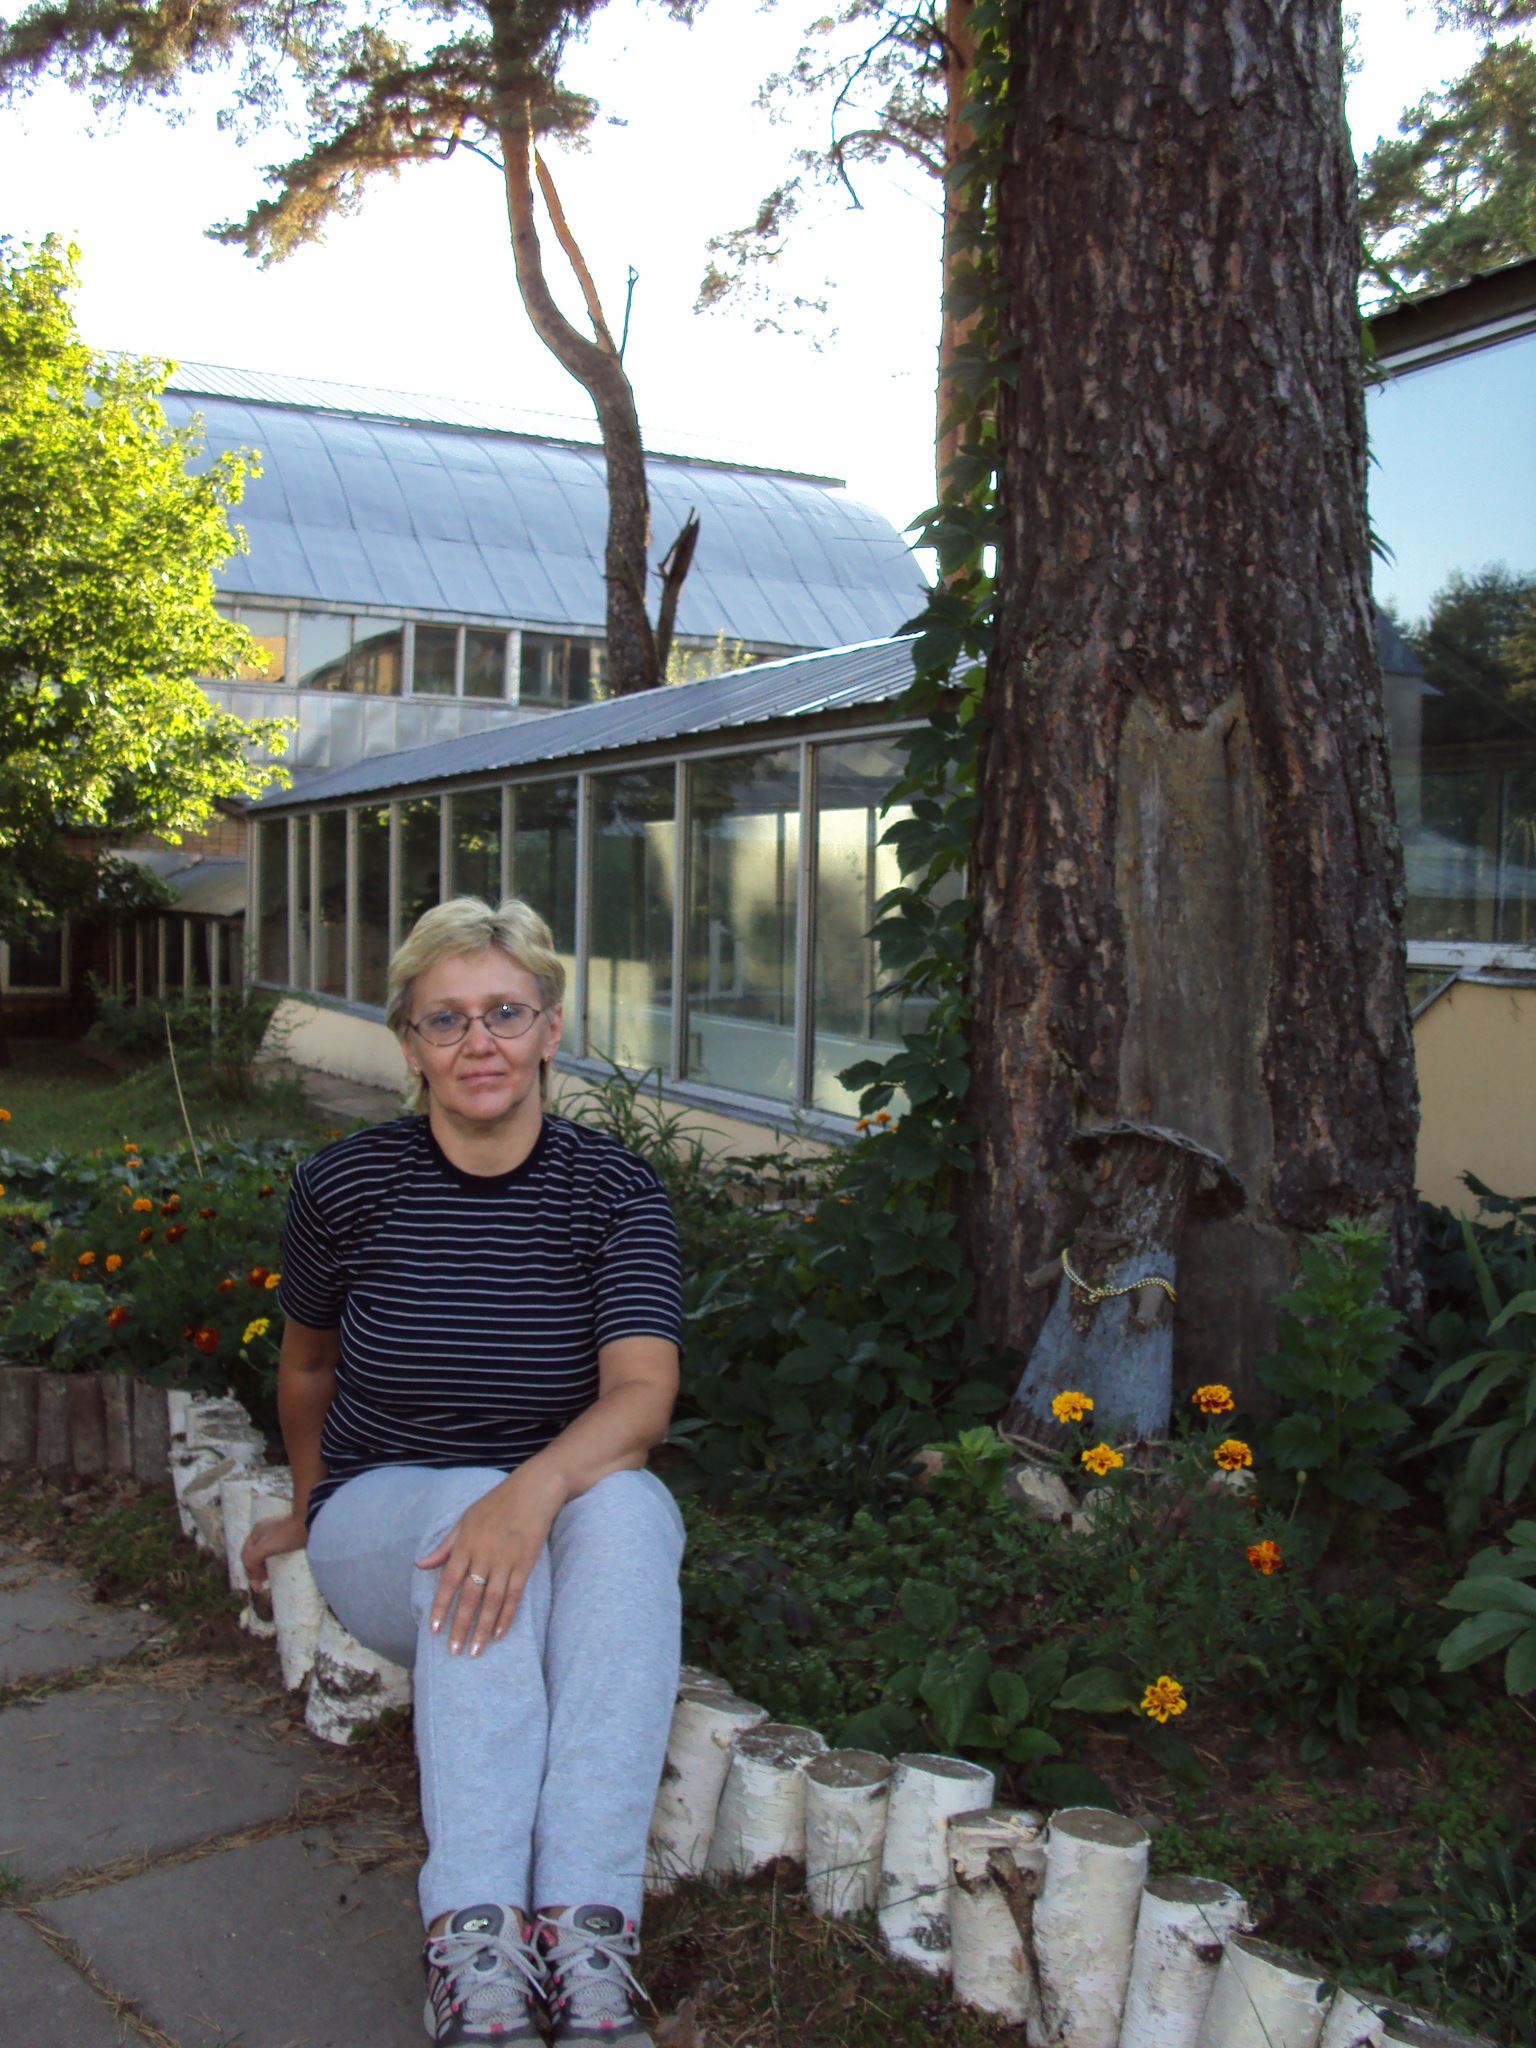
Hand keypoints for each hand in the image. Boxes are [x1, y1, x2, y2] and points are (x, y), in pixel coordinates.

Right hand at [243, 1512, 308, 1591]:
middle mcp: (265, 1531)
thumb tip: (253, 1581)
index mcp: (257, 1530)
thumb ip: (252, 1560)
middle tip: (263, 1584)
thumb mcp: (264, 1547)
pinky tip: (280, 1569)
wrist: (313, 1523)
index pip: (246, 1555)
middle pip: (255, 1554)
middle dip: (256, 1570)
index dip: (249, 1571)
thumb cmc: (287, 1534)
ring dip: (265, 1567)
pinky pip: (278, 1553)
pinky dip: (276, 1562)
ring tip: (270, 1578)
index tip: (257, 1585)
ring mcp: (278, 1534)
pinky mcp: (290, 1538)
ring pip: (267, 1553)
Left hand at [416, 1464, 563, 1656]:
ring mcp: (506, 1560)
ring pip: (492, 1601)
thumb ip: (444, 1545)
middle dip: (461, 1626)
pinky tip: (500, 1633)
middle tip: (453, 1651)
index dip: (441, 1606)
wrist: (534, 1490)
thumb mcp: (465, 1519)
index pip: (449, 1581)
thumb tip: (420, 1564)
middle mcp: (484, 1555)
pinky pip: (514, 1595)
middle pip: (470, 1597)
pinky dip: (507, 1615)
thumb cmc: (496, 1503)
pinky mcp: (525, 1564)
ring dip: (483, 1628)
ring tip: (476, 1651)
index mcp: (466, 1543)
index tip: (433, 1629)